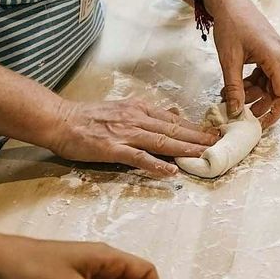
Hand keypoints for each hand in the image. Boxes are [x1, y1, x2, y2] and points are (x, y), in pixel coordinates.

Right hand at [47, 99, 218, 176]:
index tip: (215, 133)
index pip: (174, 119)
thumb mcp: (122, 107)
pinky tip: (170, 171)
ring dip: (185, 149)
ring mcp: (125, 134)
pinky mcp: (112, 149)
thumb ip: (147, 113)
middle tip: (220, 144)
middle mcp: (137, 119)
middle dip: (199, 138)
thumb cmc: (87, 117)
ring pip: (162, 142)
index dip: (196, 127)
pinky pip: (138, 158)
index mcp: (140, 110)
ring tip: (205, 155)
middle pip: (174, 130)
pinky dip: (155, 165)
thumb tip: (173, 114)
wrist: (59, 119)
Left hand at [207, 0, 279, 126]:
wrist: (230, 1)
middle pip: (276, 91)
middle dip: (258, 103)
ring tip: (230, 97)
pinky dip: (253, 83)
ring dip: (253, 93)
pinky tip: (236, 86)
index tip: (260, 125)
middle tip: (238, 111)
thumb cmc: (230, 25)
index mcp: (277, 59)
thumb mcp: (229, 60)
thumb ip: (234, 88)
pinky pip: (266, 74)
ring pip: (270, 84)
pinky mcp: (272, 53)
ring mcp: (278, 55)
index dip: (275, 113)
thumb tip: (236, 112)